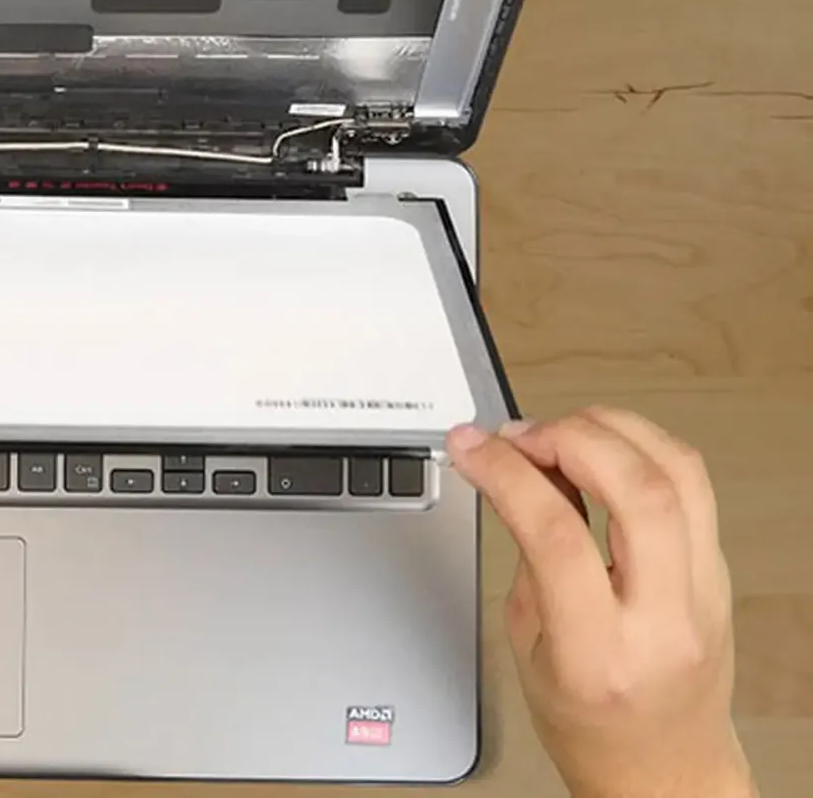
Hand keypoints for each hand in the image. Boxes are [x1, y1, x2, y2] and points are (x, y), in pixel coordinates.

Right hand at [449, 409, 753, 797]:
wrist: (665, 768)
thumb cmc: (591, 724)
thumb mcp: (528, 645)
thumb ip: (529, 555)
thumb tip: (518, 471)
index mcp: (600, 655)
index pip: (558, 538)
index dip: (507, 474)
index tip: (472, 446)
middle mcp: (665, 621)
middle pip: (640, 491)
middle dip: (570, 437)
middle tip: (521, 435)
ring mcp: (706, 593)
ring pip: (681, 473)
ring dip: (613, 429)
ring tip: (560, 432)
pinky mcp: (721, 572)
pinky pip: (692, 486)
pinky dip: (641, 448)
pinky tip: (601, 449)